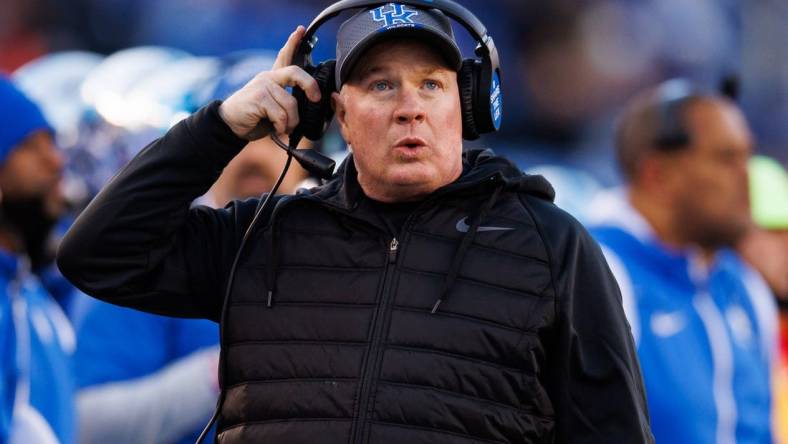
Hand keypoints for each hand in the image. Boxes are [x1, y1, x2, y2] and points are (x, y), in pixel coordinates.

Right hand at [218, 26, 321, 140]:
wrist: (230, 124)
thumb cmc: (254, 116)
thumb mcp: (273, 107)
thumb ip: (286, 101)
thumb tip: (305, 106)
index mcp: (273, 78)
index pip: (284, 56)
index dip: (293, 42)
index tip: (301, 30)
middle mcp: (268, 78)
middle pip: (295, 73)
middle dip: (310, 85)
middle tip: (314, 98)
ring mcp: (263, 85)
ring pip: (290, 103)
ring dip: (291, 122)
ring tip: (285, 127)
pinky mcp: (258, 97)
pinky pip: (281, 114)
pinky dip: (281, 126)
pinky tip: (276, 128)